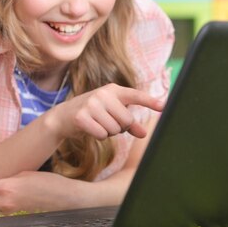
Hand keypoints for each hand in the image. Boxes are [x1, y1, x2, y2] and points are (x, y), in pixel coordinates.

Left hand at [0, 171, 83, 213]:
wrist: (66, 199)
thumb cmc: (49, 183)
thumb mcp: (26, 174)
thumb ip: (7, 179)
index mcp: (8, 188)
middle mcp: (6, 204)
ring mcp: (12, 215)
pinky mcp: (17, 221)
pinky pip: (0, 217)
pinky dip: (0, 212)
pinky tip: (10, 203)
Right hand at [49, 84, 163, 140]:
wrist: (63, 116)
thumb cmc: (93, 114)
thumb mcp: (111, 114)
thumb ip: (129, 123)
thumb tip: (144, 134)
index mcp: (113, 90)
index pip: (135, 95)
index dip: (149, 102)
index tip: (163, 107)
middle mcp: (103, 94)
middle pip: (126, 120)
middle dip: (120, 127)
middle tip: (108, 122)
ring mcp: (91, 104)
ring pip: (114, 129)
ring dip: (108, 132)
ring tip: (98, 124)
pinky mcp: (81, 116)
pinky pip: (102, 135)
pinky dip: (99, 136)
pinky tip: (90, 129)